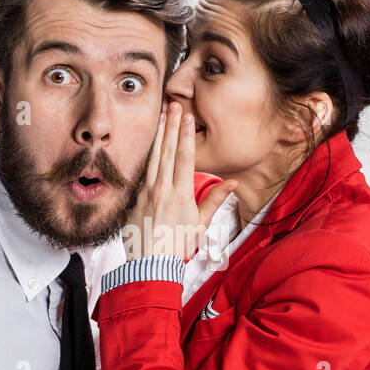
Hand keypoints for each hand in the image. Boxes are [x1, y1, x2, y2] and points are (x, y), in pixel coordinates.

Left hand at [123, 100, 238, 260]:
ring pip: (153, 158)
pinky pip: (143, 172)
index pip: (184, 158)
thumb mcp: (200, 224)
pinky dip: (147, 155)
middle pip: (167, 151)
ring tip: (161, 117)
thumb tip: (233, 184)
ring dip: (158, 136)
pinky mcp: (136, 199)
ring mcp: (146, 193)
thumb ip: (214, 200)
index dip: (186, 135)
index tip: (186, 116)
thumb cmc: (178, 246)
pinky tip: (149, 144)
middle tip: (173, 104)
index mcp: (180, 195)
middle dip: (171, 126)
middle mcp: (161, 189)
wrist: (151, 265)